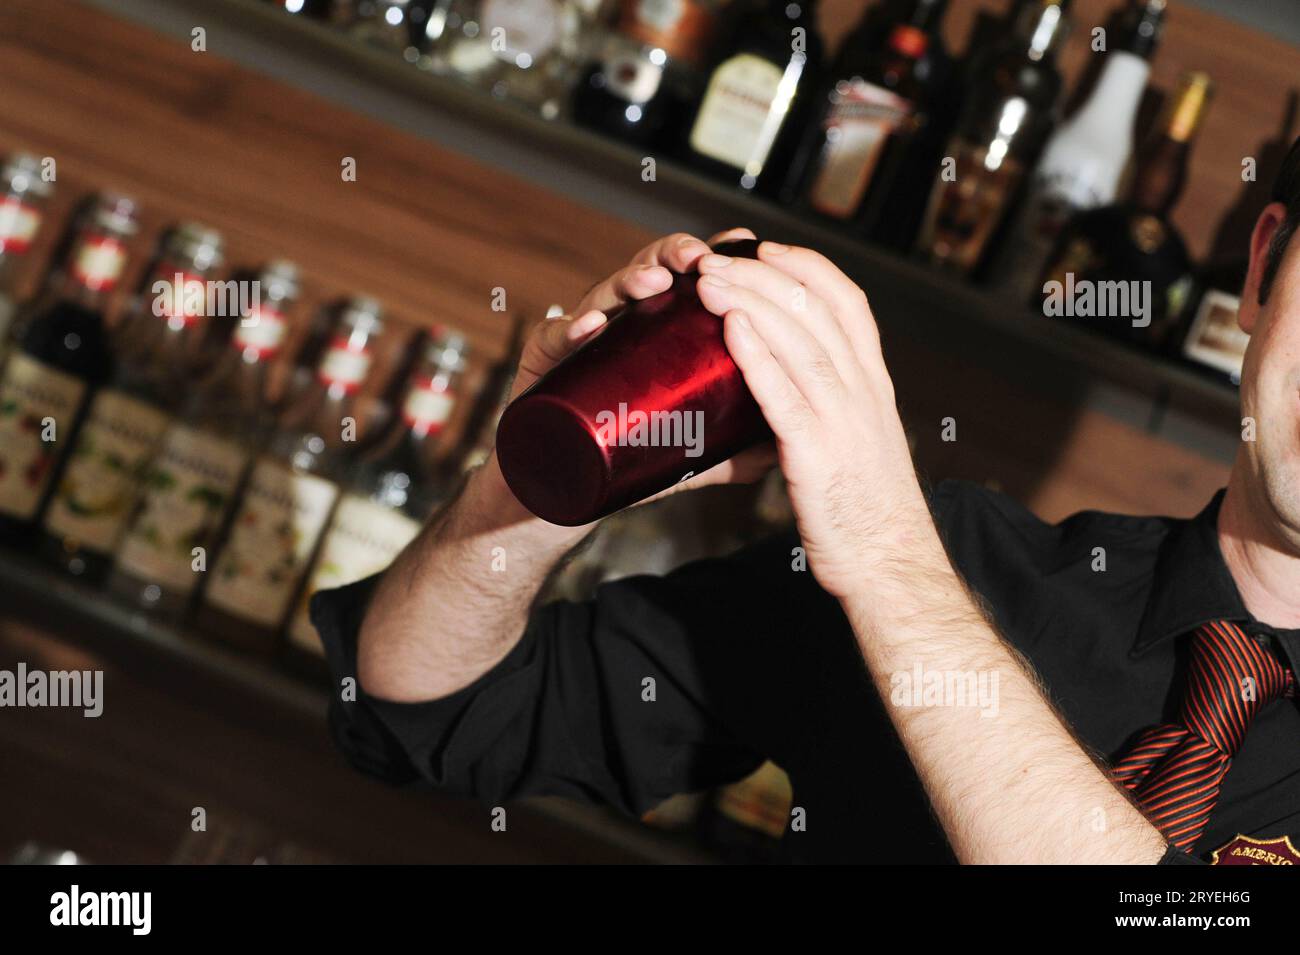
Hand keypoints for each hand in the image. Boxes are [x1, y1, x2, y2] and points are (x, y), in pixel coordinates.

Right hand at [502, 229, 777, 507]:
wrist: (564, 486)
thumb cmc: (629, 454)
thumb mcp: (695, 447)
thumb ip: (740, 442)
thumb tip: (792, 442)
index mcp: (660, 330)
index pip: (690, 280)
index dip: (717, 256)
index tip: (744, 245)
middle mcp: (623, 323)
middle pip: (650, 270)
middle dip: (675, 255)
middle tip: (699, 260)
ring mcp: (583, 338)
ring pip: (604, 294)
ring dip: (629, 280)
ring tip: (653, 282)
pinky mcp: (544, 361)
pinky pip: (552, 338)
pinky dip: (568, 328)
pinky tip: (588, 327)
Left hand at [695, 242, 943, 599]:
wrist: (893, 567)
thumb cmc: (867, 514)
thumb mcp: (860, 447)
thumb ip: (833, 412)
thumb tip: (790, 393)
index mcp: (873, 387)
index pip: (849, 304)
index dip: (807, 268)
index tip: (769, 250)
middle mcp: (863, 393)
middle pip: (815, 311)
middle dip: (764, 275)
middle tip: (718, 258)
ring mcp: (842, 421)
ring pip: (798, 342)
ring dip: (750, 302)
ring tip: (709, 278)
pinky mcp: (816, 456)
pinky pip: (783, 395)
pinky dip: (756, 356)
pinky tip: (730, 329)